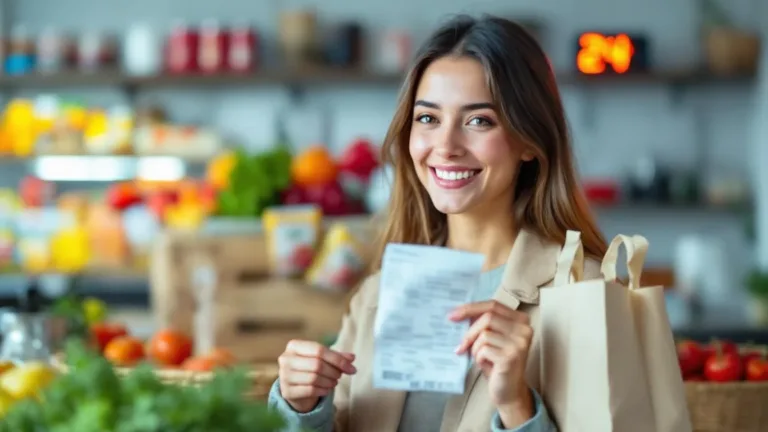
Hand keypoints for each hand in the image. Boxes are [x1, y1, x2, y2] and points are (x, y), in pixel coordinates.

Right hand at [277, 339, 356, 412]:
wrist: (295, 386)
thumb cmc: (310, 368)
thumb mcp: (323, 358)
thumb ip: (337, 356)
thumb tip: (352, 357)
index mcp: (294, 346)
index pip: (319, 350)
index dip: (338, 359)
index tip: (351, 368)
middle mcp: (285, 359)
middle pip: (316, 364)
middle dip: (333, 371)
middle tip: (340, 375)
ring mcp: (284, 376)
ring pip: (313, 378)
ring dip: (329, 381)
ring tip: (334, 382)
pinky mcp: (286, 392)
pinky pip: (310, 390)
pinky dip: (323, 390)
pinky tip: (327, 389)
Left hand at [450, 301, 533, 426]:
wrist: (508, 390)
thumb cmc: (496, 363)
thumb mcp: (491, 338)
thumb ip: (481, 323)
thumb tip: (457, 313)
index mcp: (520, 320)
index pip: (493, 305)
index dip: (471, 308)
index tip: (453, 314)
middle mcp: (524, 329)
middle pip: (488, 317)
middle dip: (469, 330)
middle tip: (460, 343)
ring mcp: (519, 343)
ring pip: (484, 333)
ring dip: (474, 347)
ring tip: (478, 357)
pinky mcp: (511, 357)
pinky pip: (483, 349)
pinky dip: (478, 357)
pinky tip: (484, 364)